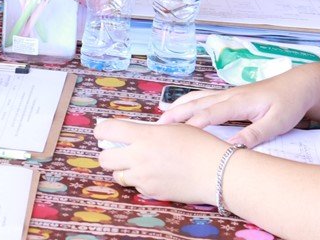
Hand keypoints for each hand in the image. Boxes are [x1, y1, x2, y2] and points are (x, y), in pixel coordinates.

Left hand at [96, 119, 226, 203]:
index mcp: (144, 136)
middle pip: (104, 159)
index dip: (102, 130)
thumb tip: (135, 132)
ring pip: (117, 176)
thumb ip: (150, 131)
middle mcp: (139, 157)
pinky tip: (155, 175)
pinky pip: (136, 187)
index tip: (105, 131)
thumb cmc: (200, 145)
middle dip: (108, 154)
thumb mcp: (174, 127)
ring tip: (138, 165)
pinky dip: (140, 182)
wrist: (217, 171)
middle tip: (119, 152)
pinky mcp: (152, 193)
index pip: (107, 131)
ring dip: (123, 170)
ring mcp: (144, 178)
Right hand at [156, 70, 317, 147]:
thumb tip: (234, 147)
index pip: (210, 114)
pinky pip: (203, 98)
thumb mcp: (278, 122)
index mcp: (239, 102)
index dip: (192, 124)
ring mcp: (227, 94)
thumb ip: (255, 134)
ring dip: (178, 107)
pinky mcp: (229, 96)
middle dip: (176, 114)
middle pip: (196, 104)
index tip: (176, 136)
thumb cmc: (289, 104)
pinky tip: (179, 106)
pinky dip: (187, 102)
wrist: (298, 86)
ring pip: (197, 99)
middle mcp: (228, 95)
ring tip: (161, 118)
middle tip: (157, 127)